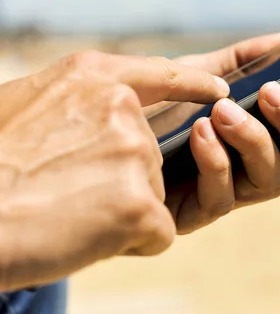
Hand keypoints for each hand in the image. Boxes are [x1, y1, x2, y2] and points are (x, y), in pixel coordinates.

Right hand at [0, 51, 228, 289]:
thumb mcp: (27, 103)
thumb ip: (78, 101)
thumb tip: (112, 112)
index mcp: (91, 76)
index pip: (162, 73)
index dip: (193, 83)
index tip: (218, 90)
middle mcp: (120, 107)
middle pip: (151, 151)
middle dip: (123, 177)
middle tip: (71, 192)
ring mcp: (134, 153)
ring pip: (150, 191)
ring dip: (120, 209)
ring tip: (70, 212)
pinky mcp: (139, 203)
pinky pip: (155, 229)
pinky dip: (128, 241)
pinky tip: (84, 235)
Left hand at [165, 33, 279, 232]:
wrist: (103, 129)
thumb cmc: (155, 104)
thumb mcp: (196, 73)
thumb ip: (239, 59)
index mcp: (264, 135)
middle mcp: (255, 167)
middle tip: (270, 93)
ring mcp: (229, 193)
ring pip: (273, 181)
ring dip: (254, 139)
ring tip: (223, 108)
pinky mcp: (194, 214)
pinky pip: (222, 199)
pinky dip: (216, 161)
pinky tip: (199, 131)